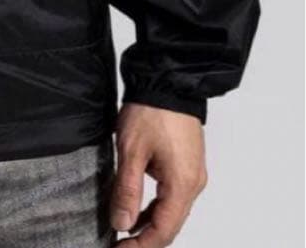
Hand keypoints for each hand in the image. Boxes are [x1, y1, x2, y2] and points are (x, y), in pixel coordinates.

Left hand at [110, 102, 207, 245]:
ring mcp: (192, 174)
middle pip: (170, 225)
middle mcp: (193, 184)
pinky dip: (155, 206)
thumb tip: (122, 223)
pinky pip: (172, 195)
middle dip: (145, 238)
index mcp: (182, 185)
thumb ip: (128, 190)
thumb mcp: (132, 151)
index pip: (163, 230)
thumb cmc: (152, 111)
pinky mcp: (187, 164)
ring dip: (149, 222)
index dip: (141, 246)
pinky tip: (137, 207)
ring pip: (171, 210)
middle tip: (119, 243)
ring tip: (123, 228)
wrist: (168, 80)